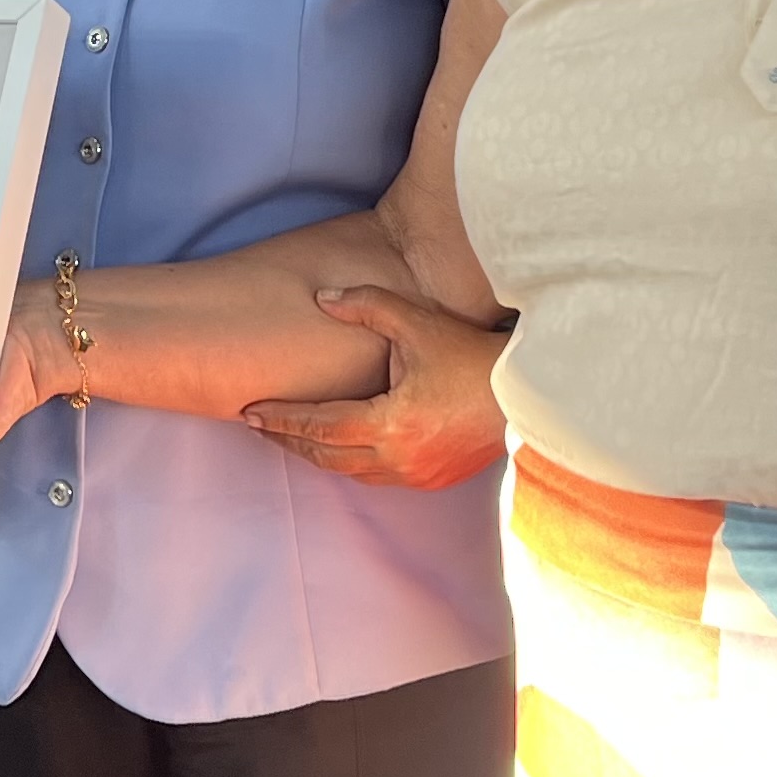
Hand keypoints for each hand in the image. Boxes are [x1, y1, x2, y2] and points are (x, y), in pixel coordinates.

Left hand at [238, 285, 509, 489]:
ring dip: (318, 454)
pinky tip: (340, 450)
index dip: (281, 418)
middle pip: (326, 455)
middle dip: (289, 440)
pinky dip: (351, 464)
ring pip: (350, 472)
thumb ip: (366, 307)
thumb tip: (322, 297)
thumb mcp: (417, 322)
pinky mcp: (432, 480)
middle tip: (258, 426)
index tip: (249, 411)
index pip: (319, 425)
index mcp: (390, 423)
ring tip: (292, 437)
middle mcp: (398, 458)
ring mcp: (416, 475)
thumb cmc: (471, 356)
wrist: (527, 394)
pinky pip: (377, 479)